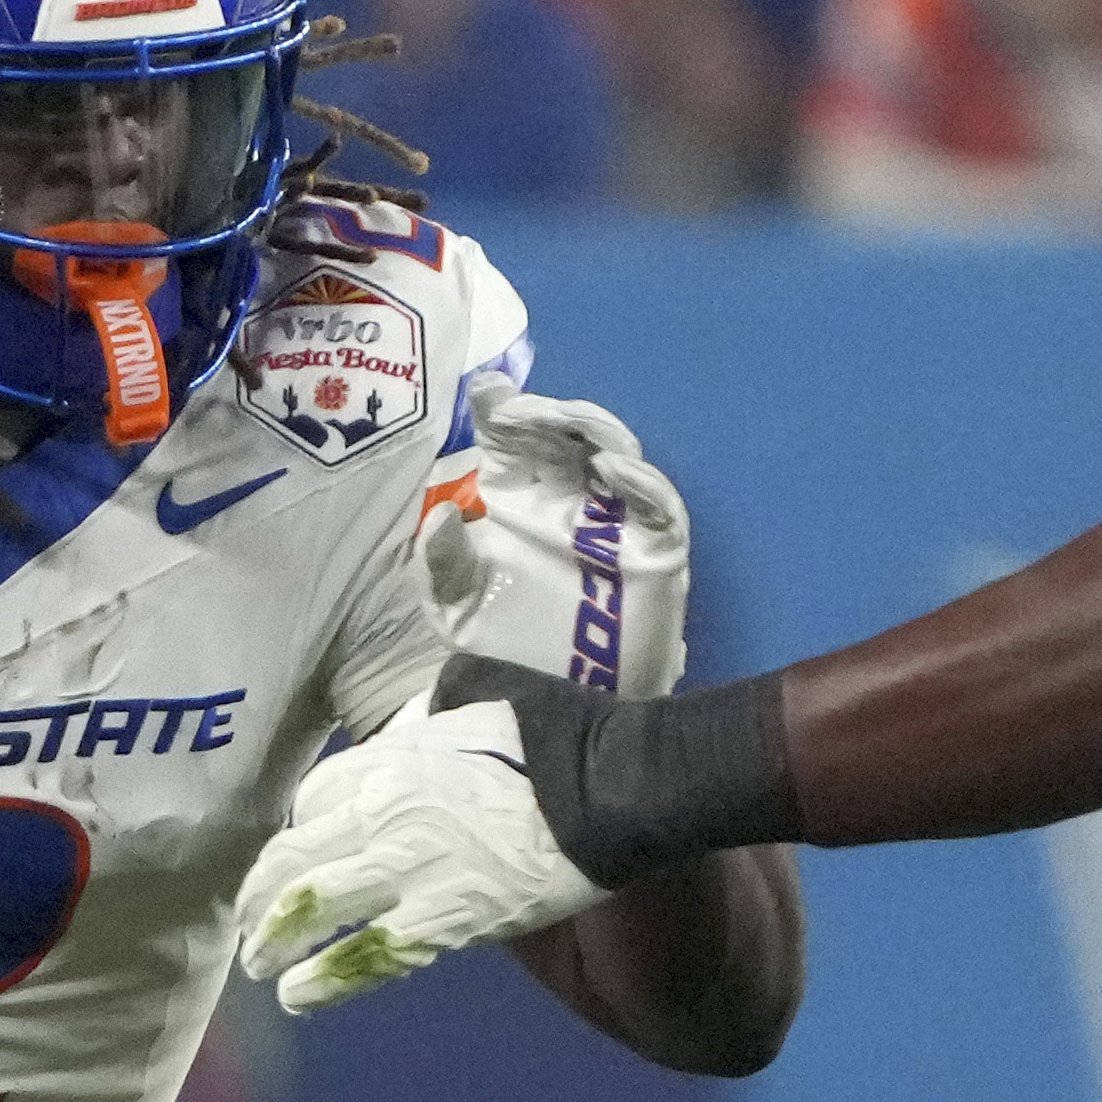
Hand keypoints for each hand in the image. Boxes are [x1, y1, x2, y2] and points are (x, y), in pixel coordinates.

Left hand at [227, 699, 606, 1014]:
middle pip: (294, 859)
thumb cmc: (558, 739)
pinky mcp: (445, 918)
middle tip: (248, 922)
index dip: (302, 830)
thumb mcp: (480, 701)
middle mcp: (384, 813)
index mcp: (391, 760)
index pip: (313, 799)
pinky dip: (327, 980)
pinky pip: (369, 955)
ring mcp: (411, 869)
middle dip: (260, 896)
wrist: (614, 788)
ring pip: (317, 909)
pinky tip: (298, 998)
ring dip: (277, 943)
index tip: (304, 851)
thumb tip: (417, 721)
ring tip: (261, 967)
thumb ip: (434, 714)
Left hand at [420, 378, 690, 701]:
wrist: (549, 710)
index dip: (502, 409)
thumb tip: (445, 514)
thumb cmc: (503, 653)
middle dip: (543, 414)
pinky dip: (640, 479)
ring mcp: (613, 521)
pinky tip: (610, 467)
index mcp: (516, 502)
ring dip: (591, 429)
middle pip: (562, 437)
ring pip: (614, 453)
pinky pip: (658, 504)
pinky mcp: (655, 550)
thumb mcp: (456, 609)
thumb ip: (443, 562)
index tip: (487, 391)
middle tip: (517, 409)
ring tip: (560, 421)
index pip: (511, 442)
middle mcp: (565, 501)